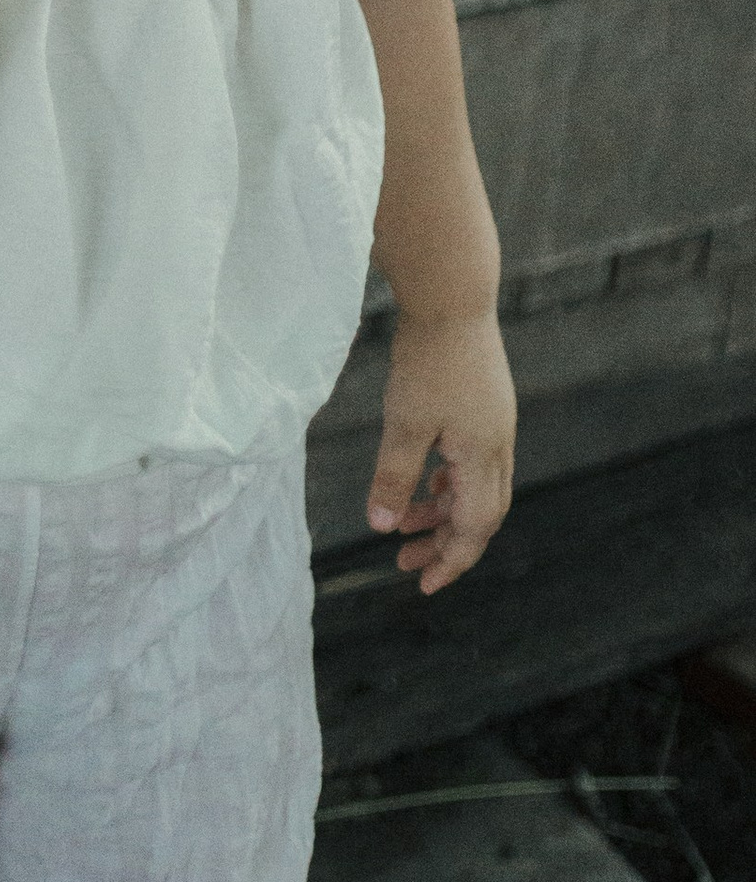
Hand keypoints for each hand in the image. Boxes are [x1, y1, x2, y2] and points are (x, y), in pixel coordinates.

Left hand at [367, 307, 515, 592]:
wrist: (452, 296)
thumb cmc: (428, 358)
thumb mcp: (404, 421)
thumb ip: (394, 476)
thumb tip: (382, 527)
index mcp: (484, 456)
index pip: (475, 527)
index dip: (451, 561)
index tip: (423, 585)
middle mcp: (498, 445)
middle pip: (481, 514)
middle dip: (445, 544)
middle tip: (405, 564)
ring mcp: (494, 424)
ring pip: (475, 487)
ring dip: (441, 510)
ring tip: (402, 526)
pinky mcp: (484, 406)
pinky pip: (471, 461)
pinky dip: (447, 480)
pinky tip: (424, 480)